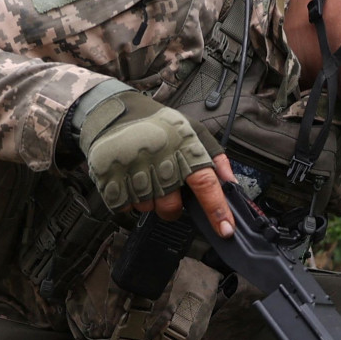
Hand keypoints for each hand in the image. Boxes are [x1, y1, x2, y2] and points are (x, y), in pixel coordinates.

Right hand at [78, 90, 234, 236]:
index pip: (205, 185)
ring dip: (150, 199)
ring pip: (148, 209)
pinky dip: (130, 198)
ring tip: (145, 175)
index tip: (225, 229)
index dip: (216, 210)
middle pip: (172, 207)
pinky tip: (130, 178)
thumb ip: (215, 157)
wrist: (114, 110)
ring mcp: (133, 171)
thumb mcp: (192, 130)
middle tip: (167, 187)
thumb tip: (230, 183)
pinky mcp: (110, 179)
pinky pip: (126, 206)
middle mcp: (158, 161)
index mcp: (182, 148)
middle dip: (174, 206)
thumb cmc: (157, 122)